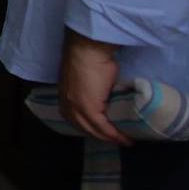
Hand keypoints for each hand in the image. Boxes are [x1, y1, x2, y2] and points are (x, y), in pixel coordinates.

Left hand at [59, 29, 131, 145]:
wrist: (87, 49)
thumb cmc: (89, 58)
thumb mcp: (86, 79)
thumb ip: (90, 91)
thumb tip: (103, 97)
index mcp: (64, 96)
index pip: (75, 119)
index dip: (89, 128)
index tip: (103, 133)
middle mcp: (67, 103)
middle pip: (82, 127)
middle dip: (99, 135)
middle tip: (116, 140)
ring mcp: (76, 106)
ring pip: (92, 129)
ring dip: (108, 137)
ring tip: (123, 140)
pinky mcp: (88, 107)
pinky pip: (101, 126)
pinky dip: (113, 134)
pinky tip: (124, 138)